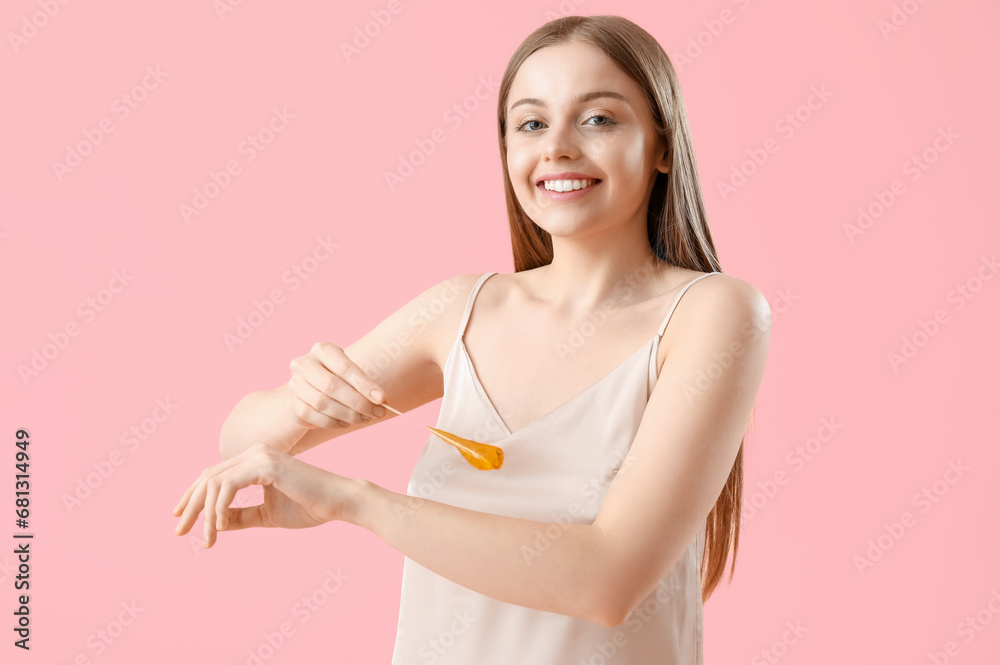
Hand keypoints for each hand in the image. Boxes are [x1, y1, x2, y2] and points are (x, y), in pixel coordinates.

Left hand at [172, 443, 358, 548]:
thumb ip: (241, 516)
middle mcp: (254, 452)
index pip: (214, 474)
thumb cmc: (309, 506)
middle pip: (208, 477)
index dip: (193, 496)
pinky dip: (219, 507)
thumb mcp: (267, 514)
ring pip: (215, 483)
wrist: (339, 502)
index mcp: (255, 459)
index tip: (180, 519)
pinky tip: (220, 526)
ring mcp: (260, 456)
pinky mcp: (266, 466)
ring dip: (205, 513)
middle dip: (190, 505)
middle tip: (179, 531)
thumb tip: (215, 523)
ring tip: (206, 538)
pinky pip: (229, 487)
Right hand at [288, 342, 386, 428]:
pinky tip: (346, 423)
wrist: (309, 388)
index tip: (382, 399)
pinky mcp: (293, 403)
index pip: (345, 368)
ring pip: (322, 403)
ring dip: (348, 414)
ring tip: (365, 418)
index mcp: (322, 350)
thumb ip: (363, 383)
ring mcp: (295, 384)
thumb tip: (381, 400)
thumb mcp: (349, 372)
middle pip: (332, 386)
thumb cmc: (336, 377)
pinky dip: (333, 422)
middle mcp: (304, 364)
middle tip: (377, 412)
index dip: (365, 385)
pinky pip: (314, 416)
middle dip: (358, 403)